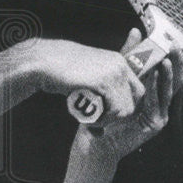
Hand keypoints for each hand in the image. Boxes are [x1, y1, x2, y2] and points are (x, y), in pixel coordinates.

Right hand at [21, 38, 145, 118]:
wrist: (44, 61)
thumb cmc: (60, 71)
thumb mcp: (87, 76)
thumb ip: (100, 89)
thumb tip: (103, 120)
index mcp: (119, 62)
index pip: (138, 91)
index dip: (126, 107)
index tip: (109, 116)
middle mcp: (120, 66)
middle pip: (136, 101)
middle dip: (120, 117)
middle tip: (99, 121)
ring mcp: (114, 73)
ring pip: (126, 109)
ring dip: (109, 121)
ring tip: (90, 120)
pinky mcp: (104, 82)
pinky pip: (114, 111)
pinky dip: (102, 121)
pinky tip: (86, 119)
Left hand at [87, 28, 182, 162]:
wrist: (96, 137)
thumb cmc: (106, 107)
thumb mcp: (119, 74)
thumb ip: (130, 54)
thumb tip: (136, 30)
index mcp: (158, 88)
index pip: (176, 69)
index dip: (182, 55)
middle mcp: (163, 100)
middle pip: (179, 78)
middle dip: (180, 61)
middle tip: (178, 45)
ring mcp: (161, 112)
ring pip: (171, 89)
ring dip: (171, 73)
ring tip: (168, 58)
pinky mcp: (155, 123)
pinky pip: (157, 101)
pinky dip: (157, 87)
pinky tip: (157, 75)